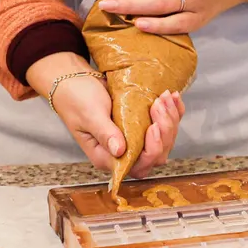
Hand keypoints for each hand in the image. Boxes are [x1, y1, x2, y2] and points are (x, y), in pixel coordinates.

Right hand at [28, 52, 185, 174]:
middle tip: (158, 104)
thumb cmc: (76, 99)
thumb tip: (120, 151)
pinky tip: (173, 96)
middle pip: (156, 154)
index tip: (153, 126)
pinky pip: (164, 124)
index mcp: (108, 157)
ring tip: (165, 96)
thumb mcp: (90, 115)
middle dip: (165, 130)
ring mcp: (134, 138)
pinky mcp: (141, 123)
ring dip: (170, 118)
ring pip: (164, 139)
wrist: (74, 81)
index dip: (151, 150)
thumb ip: (105, 133)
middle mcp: (123, 152)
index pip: (138, 165)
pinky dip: (173, 111)